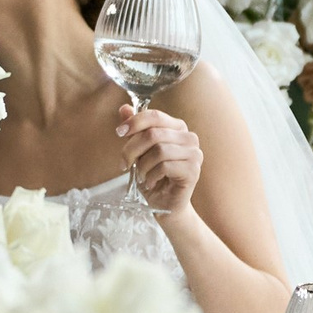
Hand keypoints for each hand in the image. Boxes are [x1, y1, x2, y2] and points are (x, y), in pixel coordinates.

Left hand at [119, 103, 203, 218]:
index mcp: (177, 127)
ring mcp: (194, 154)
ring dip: (142, 166)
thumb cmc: (152, 176)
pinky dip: (151, 176)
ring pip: (159, 150)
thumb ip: (134, 130)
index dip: (134, 122)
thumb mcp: (138, 151)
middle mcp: (189, 137)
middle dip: (132, 149)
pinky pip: (165, 166)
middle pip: (153, 134)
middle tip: (125, 164)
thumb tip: (124, 108)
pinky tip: (150, 182)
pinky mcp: (193, 170)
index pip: (154, 116)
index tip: (119, 133)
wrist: (164, 204)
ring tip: (141, 175)